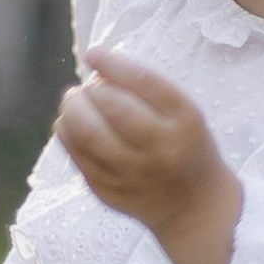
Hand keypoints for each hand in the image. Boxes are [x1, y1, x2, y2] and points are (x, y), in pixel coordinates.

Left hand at [55, 48, 241, 263]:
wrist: (195, 209)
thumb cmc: (187, 148)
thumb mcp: (184, 113)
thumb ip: (146, 91)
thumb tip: (97, 70)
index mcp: (184, 121)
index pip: (144, 83)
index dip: (113, 64)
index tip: (93, 54)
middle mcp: (160, 149)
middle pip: (112, 109)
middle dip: (88, 91)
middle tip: (83, 88)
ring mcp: (134, 175)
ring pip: (87, 135)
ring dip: (71, 111)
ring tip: (72, 103)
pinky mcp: (110, 193)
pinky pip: (78, 158)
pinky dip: (67, 135)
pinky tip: (70, 126)